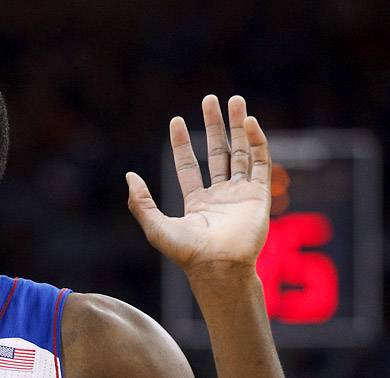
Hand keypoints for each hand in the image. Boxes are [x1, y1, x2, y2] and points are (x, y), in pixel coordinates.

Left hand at [126, 95, 270, 281]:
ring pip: (240, 152)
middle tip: (211, 99)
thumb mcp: (155, 226)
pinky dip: (256, 141)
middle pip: (218, 153)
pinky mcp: (259, 195)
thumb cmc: (186, 252)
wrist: (218, 266)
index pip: (189, 166)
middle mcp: (220, 196)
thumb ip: (140, 202)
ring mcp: (241, 194)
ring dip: (237, 126)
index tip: (176, 121)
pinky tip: (249, 122)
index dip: (182, 143)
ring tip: (235, 100)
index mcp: (197, 203)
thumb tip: (129, 177)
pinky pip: (260, 162)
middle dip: (215, 126)